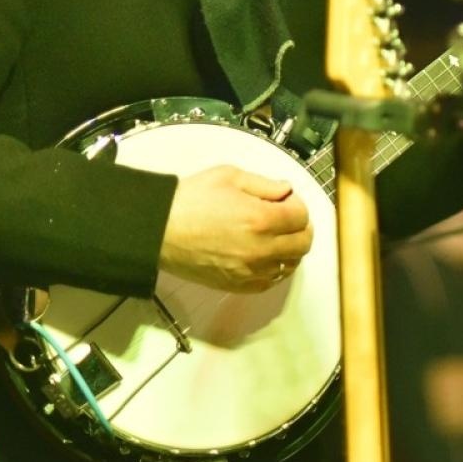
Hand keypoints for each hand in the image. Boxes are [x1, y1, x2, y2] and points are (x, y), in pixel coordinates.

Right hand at [158, 165, 311, 292]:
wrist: (159, 229)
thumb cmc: (189, 200)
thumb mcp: (229, 176)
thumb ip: (265, 184)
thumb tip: (286, 191)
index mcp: (261, 218)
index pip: (302, 216)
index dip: (297, 204)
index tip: (286, 201)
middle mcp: (261, 248)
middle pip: (303, 243)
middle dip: (300, 227)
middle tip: (286, 218)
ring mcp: (250, 270)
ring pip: (290, 264)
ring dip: (289, 249)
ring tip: (274, 236)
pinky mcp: (238, 285)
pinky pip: (271, 282)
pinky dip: (274, 269)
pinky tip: (263, 255)